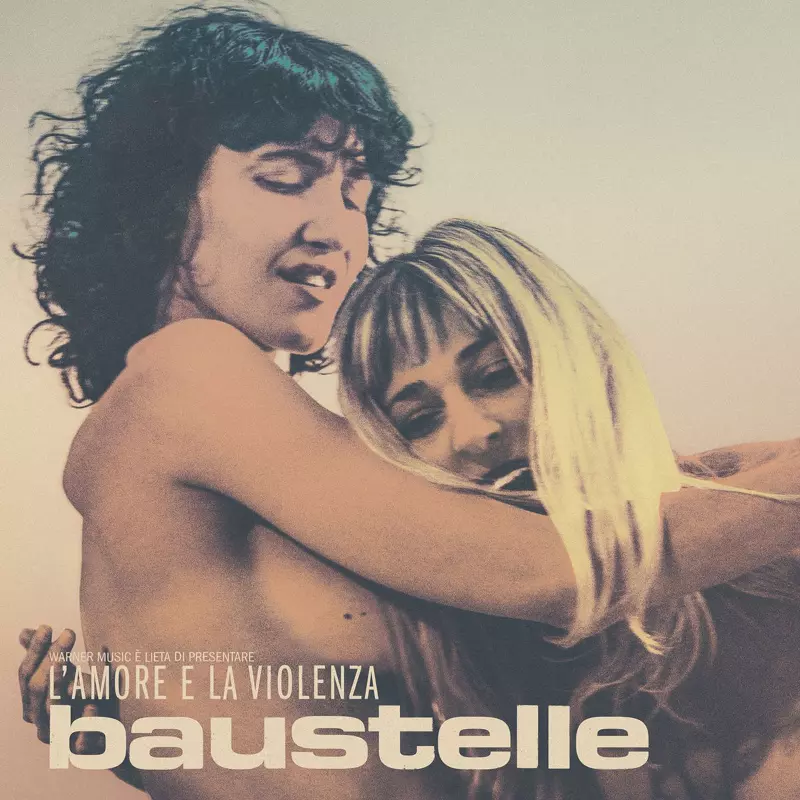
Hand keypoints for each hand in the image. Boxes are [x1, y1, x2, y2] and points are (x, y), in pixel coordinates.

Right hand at [18, 627, 144, 788]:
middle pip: (38, 689)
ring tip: (74, 665)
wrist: (115, 732)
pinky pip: (81, 740)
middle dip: (51, 658)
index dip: (35, 650)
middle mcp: (42, 722)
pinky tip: (93, 704)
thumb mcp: (68, 674)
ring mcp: (61, 737)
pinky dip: (86, 721)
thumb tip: (25, 632)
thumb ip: (47, 655)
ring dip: (62, 686)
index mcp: (34, 704)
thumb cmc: (88, 698)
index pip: (26, 675)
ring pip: (54, 712)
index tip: (48, 626)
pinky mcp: (84, 750)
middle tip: (69, 633)